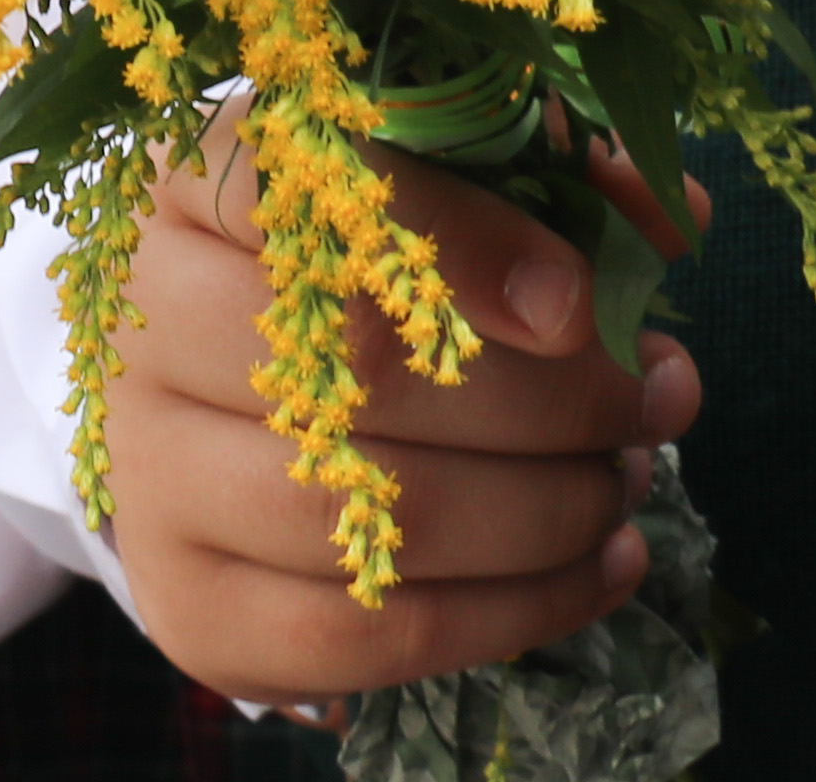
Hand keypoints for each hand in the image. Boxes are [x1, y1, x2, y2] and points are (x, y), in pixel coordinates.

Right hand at [98, 124, 703, 710]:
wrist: (206, 414)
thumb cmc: (347, 282)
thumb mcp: (436, 196)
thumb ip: (547, 182)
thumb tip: (671, 218)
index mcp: (191, 188)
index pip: (297, 188)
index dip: (450, 243)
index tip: (578, 304)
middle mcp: (144, 324)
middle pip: (355, 370)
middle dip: (550, 400)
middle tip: (655, 400)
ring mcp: (153, 475)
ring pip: (369, 515)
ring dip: (543, 512)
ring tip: (625, 482)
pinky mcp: (193, 605)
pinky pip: (367, 633)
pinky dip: (513, 612)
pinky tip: (599, 567)